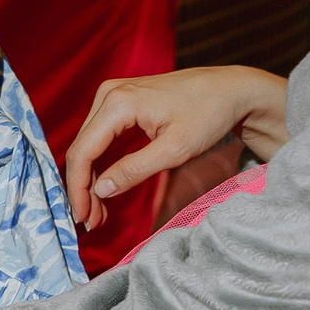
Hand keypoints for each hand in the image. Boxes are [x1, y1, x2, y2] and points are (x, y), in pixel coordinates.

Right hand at [65, 67, 288, 228]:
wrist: (230, 88)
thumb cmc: (209, 114)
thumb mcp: (175, 150)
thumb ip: (134, 170)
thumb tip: (100, 191)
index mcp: (118, 103)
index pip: (83, 152)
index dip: (78, 189)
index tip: (84, 218)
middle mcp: (109, 94)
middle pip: (82, 148)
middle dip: (84, 188)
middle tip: (93, 221)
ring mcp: (113, 95)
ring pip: (88, 144)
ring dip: (90, 178)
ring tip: (99, 211)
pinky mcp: (120, 101)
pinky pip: (100, 135)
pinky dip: (101, 163)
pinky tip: (106, 186)